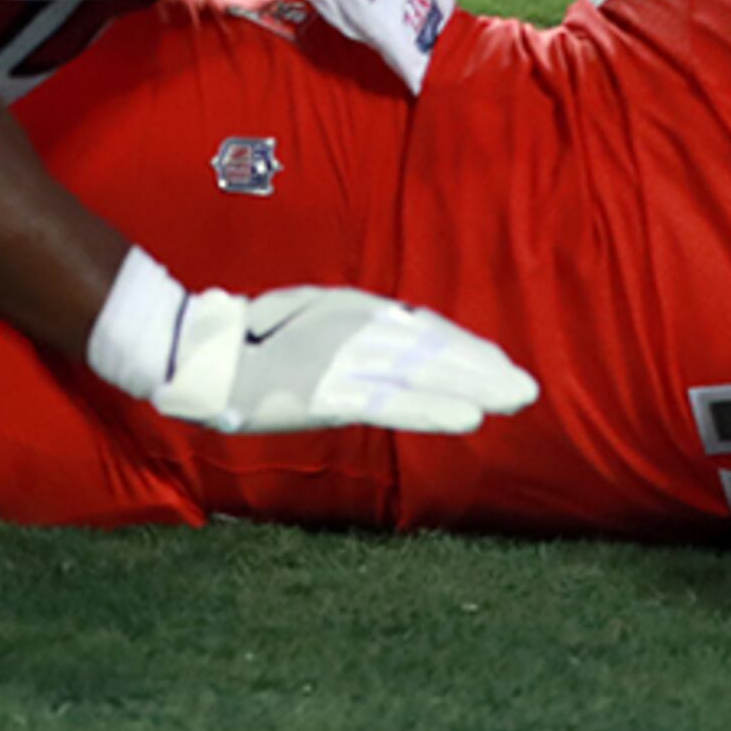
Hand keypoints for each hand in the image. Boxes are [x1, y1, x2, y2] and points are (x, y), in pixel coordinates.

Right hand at [153, 285, 541, 434]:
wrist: (205, 359)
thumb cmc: (253, 339)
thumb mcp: (310, 315)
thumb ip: (354, 326)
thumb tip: (395, 335)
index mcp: (354, 311)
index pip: (424, 331)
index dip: (465, 350)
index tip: (498, 366)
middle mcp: (356, 331)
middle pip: (433, 351)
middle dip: (482, 370)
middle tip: (525, 390)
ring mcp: (345, 361)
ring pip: (422, 376)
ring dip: (471, 389)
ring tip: (510, 402)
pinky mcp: (330, 393)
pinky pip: (390, 404)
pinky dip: (431, 411)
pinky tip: (465, 419)